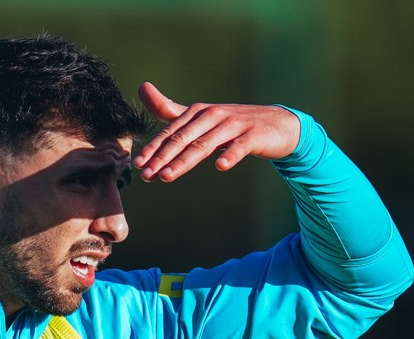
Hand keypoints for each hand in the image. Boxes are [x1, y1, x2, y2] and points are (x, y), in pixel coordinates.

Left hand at [133, 82, 300, 181]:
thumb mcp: (200, 117)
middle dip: (162, 157)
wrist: (276, 124)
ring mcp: (233, 125)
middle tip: (146, 175)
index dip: (153, 149)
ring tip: (168, 175)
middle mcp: (212, 115)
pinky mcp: (253, 135)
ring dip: (185, 160)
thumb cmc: (232, 123)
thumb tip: (141, 87)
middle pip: (183, 139)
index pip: (170, 133)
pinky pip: (240, 146)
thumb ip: (171, 110)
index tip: (138, 165)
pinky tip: (221, 166)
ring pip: (205, 144)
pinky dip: (231, 155)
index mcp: (197, 112)